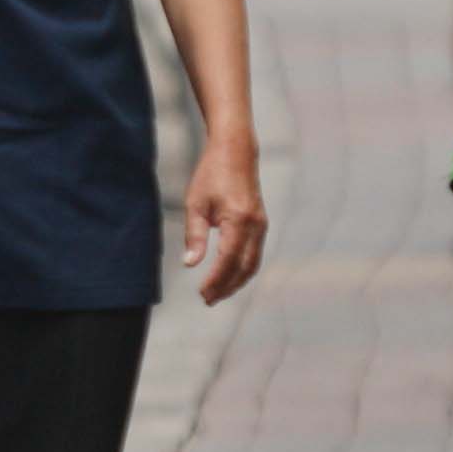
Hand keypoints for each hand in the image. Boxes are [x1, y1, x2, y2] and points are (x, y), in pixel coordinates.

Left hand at [183, 134, 266, 304]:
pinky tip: (229, 276)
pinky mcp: (261, 224)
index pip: (228, 259)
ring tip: (217, 294)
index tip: (202, 293)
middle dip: (227, 287)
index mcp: (239, 219)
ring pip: (253, 264)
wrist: (236, 151)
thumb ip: (195, 235)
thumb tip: (191, 263)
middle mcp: (255, 225)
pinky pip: (255, 254)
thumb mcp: (196, 203)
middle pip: (244, 267)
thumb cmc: (212, 174)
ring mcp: (261, 225)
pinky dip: (243, 270)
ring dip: (236, 282)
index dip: (216, 279)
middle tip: (207, 300)